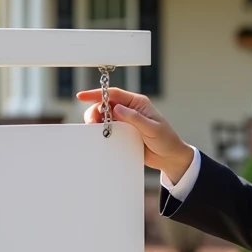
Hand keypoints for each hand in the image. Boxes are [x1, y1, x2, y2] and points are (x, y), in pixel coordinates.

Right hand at [76, 87, 193, 179]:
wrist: (169, 157)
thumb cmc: (166, 140)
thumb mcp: (152, 128)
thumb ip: (135, 118)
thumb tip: (116, 108)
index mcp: (137, 103)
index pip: (114, 94)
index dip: (97, 93)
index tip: (82, 96)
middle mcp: (129, 110)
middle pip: (105, 105)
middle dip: (95, 111)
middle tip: (92, 123)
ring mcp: (125, 122)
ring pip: (104, 117)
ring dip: (97, 122)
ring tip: (97, 131)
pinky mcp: (123, 133)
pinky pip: (107, 129)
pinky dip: (101, 131)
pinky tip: (100, 137)